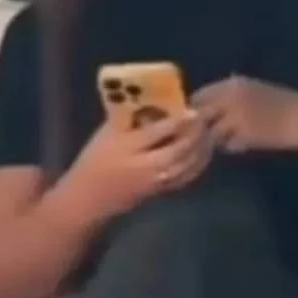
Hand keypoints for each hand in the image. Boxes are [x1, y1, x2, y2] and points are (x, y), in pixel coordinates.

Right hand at [63, 111, 211, 221]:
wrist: (87, 197)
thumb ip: (128, 118)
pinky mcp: (158, 192)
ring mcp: (152, 181)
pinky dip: (198, 166)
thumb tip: (155, 100)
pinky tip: (205, 153)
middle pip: (175, 151)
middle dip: (194, 136)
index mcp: (125, 147)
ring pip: (184, 166)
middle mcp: (141, 166)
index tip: (194, 111)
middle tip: (206, 121)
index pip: (155, 133)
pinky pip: (184, 179)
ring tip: (210, 134)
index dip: (177, 122)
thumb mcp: (105, 134)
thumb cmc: (95, 159)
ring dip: (201, 150)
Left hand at [190, 75, 297, 152]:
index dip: (192, 111)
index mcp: (232, 83)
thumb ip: (226, 101)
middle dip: (198, 128)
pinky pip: (227, 145)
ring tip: (224, 143)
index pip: (197, 97)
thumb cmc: (281, 106)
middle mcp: (231, 96)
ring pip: (210, 133)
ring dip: (213, 140)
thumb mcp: (252, 94)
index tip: (194, 123)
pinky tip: (242, 146)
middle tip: (203, 139)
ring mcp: (237, 116)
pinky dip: (231, 148)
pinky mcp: (246, 134)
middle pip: (198, 115)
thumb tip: (199, 114)